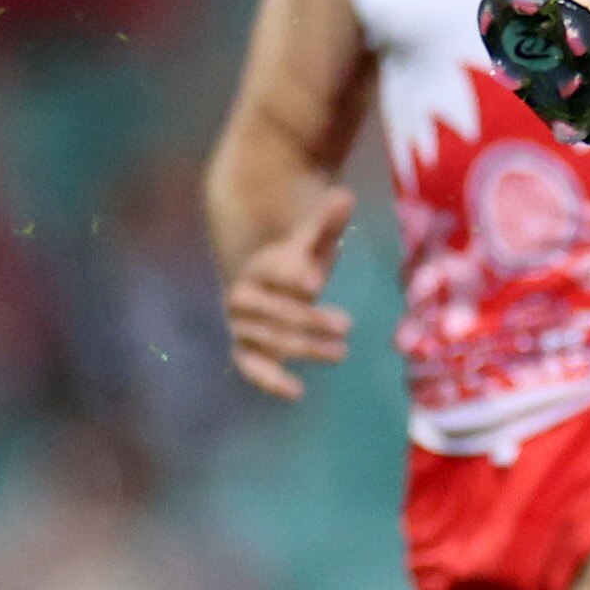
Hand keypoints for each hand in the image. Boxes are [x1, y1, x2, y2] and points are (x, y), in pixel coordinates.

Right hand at [222, 186, 353, 400]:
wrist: (261, 286)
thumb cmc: (294, 263)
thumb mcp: (312, 243)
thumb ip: (326, 224)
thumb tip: (344, 197)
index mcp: (260, 265)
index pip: (276, 270)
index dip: (294, 275)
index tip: (316, 283)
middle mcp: (243, 296)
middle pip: (275, 310)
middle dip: (309, 319)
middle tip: (348, 326)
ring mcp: (242, 326)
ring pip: (270, 339)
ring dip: (304, 348)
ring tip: (342, 353)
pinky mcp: (245, 351)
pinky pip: (251, 367)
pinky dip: (269, 380)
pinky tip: (298, 391)